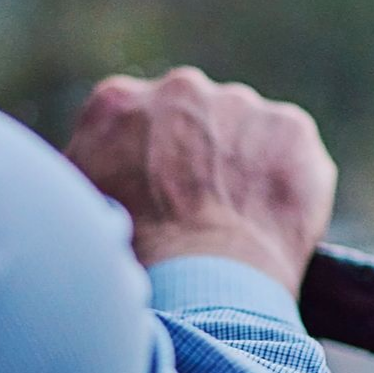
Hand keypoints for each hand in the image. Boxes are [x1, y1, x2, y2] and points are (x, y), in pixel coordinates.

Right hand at [66, 67, 336, 295]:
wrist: (199, 283)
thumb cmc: (132, 257)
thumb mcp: (81, 207)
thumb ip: (89, 169)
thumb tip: (92, 174)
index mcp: (118, 101)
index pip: (138, 122)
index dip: (151, 162)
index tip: (161, 195)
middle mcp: (180, 88)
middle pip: (193, 118)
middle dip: (198, 154)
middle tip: (201, 209)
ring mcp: (240, 104)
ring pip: (245, 131)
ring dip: (245, 164)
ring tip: (237, 221)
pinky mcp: (291, 128)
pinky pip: (292, 150)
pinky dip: (287, 180)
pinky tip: (270, 220)